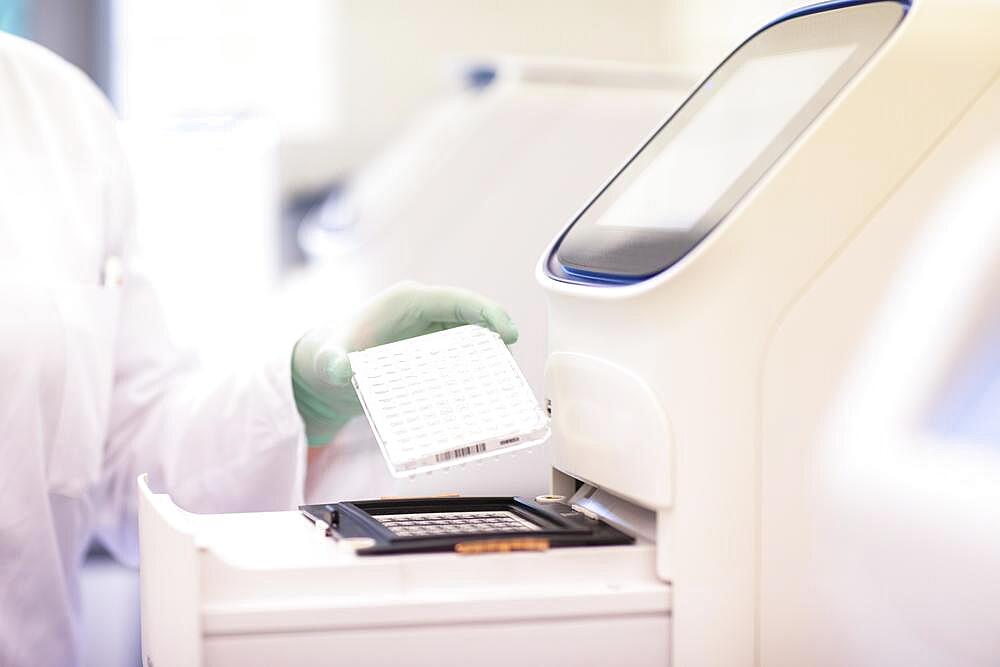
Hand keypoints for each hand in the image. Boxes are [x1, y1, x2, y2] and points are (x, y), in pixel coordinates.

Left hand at [291, 281, 517, 444]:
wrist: (326, 370)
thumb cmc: (329, 355)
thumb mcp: (329, 361)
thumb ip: (333, 363)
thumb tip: (338, 369)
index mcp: (407, 301)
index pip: (457, 300)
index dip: (487, 312)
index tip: (510, 333)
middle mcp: (425, 310)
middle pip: (472, 319)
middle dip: (495, 340)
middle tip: (510, 372)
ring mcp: (431, 330)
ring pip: (472, 338)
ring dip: (488, 358)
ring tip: (502, 387)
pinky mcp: (434, 349)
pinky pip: (463, 355)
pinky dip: (476, 370)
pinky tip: (484, 395)